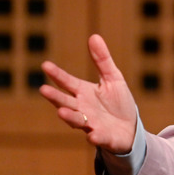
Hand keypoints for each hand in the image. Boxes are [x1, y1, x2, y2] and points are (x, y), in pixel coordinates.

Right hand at [39, 34, 137, 153]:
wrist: (130, 128)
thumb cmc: (118, 103)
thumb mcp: (113, 78)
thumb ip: (102, 60)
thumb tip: (94, 36)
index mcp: (84, 93)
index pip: (67, 82)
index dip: (57, 75)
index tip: (45, 65)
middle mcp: (83, 109)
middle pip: (66, 102)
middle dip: (55, 97)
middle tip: (43, 90)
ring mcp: (91, 124)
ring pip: (77, 121)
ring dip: (70, 117)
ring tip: (61, 112)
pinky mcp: (104, 138)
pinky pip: (98, 138)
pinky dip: (95, 137)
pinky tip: (93, 136)